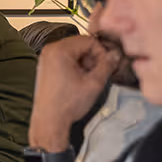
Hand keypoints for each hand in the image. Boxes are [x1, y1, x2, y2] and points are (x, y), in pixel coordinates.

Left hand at [29, 35, 121, 150]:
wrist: (49, 121)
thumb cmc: (66, 105)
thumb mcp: (94, 83)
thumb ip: (107, 65)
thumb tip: (115, 55)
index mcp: (59, 50)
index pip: (88, 40)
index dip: (101, 52)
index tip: (106, 64)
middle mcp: (50, 51)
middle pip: (80, 44)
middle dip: (92, 57)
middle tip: (98, 73)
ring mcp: (46, 59)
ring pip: (73, 52)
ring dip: (85, 62)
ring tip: (88, 79)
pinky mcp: (46, 68)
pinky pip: (65, 59)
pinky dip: (75, 66)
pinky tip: (79, 81)